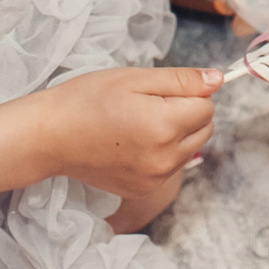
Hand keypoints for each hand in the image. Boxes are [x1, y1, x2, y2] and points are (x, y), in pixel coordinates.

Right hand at [25, 66, 219, 199]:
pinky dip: (162, 153)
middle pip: (205, 128)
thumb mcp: (135, 78)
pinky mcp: (143, 190)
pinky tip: (132, 142)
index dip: (188, 92)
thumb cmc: (88, 99)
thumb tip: (218, 80)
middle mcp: (165, 159)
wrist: (50, 136)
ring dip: (176, 133)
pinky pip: (171, 167)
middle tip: (149, 104)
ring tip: (139, 123)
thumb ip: (182, 80)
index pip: (207, 105)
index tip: (160, 90)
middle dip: (187, 113)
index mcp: (165, 126)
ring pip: (190, 148)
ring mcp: (155, 179)